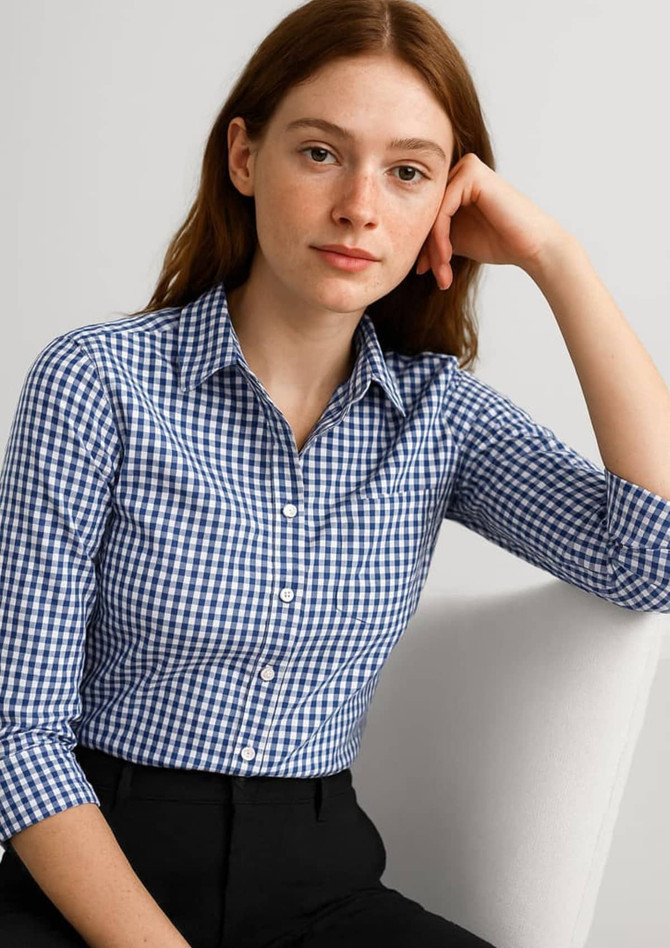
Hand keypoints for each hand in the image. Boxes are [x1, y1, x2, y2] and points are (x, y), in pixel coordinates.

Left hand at [415, 153, 567, 288]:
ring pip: (431, 213)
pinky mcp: (472, 173)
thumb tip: (408, 250)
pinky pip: (442, 211)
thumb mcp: (456, 240)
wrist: (532, 247)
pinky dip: (440, 239)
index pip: (425, 213)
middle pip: (425, 212)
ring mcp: (466, 168)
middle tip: (433, 275)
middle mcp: (459, 171)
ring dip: (433, 248)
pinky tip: (446, 259)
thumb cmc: (499, 243)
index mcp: (455, 184)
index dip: (423, 244)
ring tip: (441, 273)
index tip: (425, 271)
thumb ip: (433, 238)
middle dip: (427, 249)